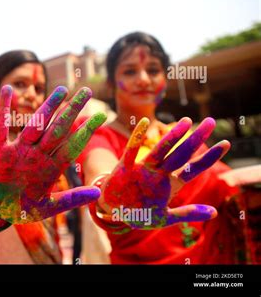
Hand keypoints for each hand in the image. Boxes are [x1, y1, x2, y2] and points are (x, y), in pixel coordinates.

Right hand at [0, 85, 106, 223]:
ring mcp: (18, 151)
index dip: (86, 131)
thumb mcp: (47, 207)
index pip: (71, 145)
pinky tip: (8, 90)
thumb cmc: (20, 208)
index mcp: (49, 168)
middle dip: (72, 111)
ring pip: (35, 126)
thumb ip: (71, 199)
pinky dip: (3, 110)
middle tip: (86, 92)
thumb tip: (98, 192)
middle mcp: (36, 155)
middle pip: (57, 130)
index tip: (101, 116)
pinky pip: (0, 128)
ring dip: (48, 108)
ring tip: (61, 90)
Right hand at [100, 117, 229, 228]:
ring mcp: (143, 168)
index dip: (208, 157)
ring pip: (161, 150)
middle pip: (181, 154)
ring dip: (172, 136)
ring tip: (185, 121)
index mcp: (171, 184)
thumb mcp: (165, 217)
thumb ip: (187, 213)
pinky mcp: (126, 167)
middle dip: (196, 139)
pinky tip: (143, 122)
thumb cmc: (139, 213)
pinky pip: (131, 150)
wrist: (113, 211)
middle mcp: (160, 173)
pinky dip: (136, 137)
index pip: (193, 168)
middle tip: (210, 122)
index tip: (226, 144)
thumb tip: (215, 212)